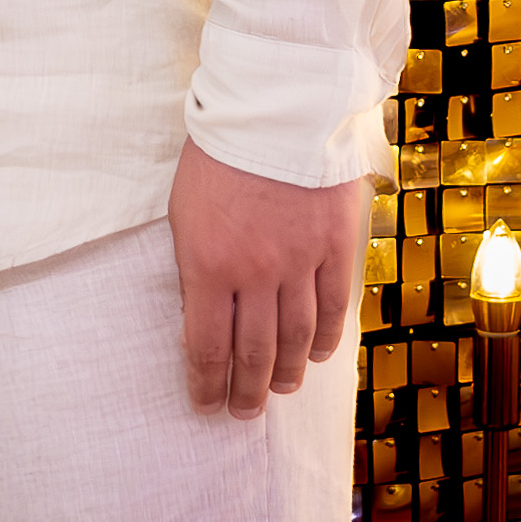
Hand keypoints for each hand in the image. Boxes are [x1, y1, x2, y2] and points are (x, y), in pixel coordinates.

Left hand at [168, 146, 367, 417]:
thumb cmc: (218, 155)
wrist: (276, 109)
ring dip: (285, 373)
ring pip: (295, 339)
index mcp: (209, 265)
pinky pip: (333, 309)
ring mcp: (300, 263)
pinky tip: (315, 355)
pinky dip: (325, 340)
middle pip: (253, 353)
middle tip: (242, 412)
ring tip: (278, 390)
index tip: (204, 403)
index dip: (206, 384)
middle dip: (245, 392)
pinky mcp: (336, 248)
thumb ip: (196, 267)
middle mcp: (256, 273)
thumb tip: (202, 317)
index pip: (207, 347)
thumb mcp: (184, 211)